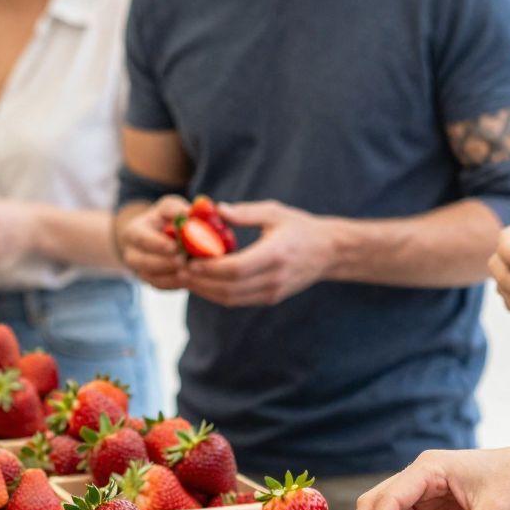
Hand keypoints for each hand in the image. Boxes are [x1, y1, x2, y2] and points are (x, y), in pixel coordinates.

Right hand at [119, 195, 192, 290]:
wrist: (162, 236)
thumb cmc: (166, 218)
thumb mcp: (168, 207)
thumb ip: (175, 209)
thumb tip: (187, 213)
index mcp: (133, 232)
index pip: (141, 239)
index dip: (157, 243)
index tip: (175, 246)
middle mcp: (132, 253)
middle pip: (144, 262)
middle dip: (164, 263)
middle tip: (183, 261)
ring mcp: (140, 270)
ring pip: (152, 277)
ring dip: (171, 276)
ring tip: (190, 272)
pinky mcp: (152, 281)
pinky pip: (161, 286)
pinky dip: (175, 284)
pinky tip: (189, 279)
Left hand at [181, 200, 335, 307]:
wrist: (329, 252)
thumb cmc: (300, 227)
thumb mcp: (274, 212)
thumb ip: (244, 213)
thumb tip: (214, 209)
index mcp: (275, 254)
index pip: (235, 268)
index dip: (209, 267)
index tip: (188, 259)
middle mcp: (274, 278)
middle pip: (228, 288)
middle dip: (200, 281)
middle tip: (179, 267)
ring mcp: (273, 292)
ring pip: (230, 298)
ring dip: (205, 290)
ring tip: (186, 275)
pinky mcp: (270, 298)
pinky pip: (237, 300)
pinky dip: (217, 293)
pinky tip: (204, 281)